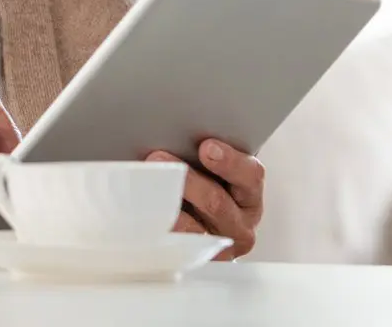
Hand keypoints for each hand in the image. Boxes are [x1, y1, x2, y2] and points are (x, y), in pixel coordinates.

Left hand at [146, 141, 264, 259]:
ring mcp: (218, 246)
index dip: (230, 161)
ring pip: (192, 228)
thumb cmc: (206, 184)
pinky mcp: (194, 261)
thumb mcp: (214, 169)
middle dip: (187, 179)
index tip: (206, 147)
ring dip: (166, 205)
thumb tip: (175, 130)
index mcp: (249, 194)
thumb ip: (206, 153)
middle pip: (216, 201)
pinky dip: (157, 228)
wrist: (200, 225)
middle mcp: (240, 224)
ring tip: (145, 187)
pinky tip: (141, 214)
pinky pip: (174, 247)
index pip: (250, 176)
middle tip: (158, 158)